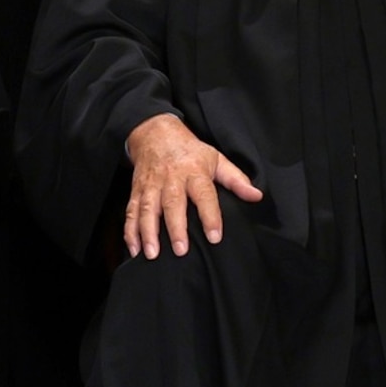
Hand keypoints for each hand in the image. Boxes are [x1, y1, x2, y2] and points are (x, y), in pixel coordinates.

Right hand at [121, 112, 261, 259]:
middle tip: (181, 250)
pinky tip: (134, 249)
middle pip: (172, 203)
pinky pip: (131, 211)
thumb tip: (256, 196)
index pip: (204, 194)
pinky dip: (129, 231)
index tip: (214, 236)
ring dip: (148, 232)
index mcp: (194, 171)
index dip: (210, 215)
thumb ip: (236, 180)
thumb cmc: (190, 151)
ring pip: (147, 209)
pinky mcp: (136, 190)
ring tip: (152, 254)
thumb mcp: (216, 159)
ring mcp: (151, 185)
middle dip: (175, 227)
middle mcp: (171, 178)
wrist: (155, 132)